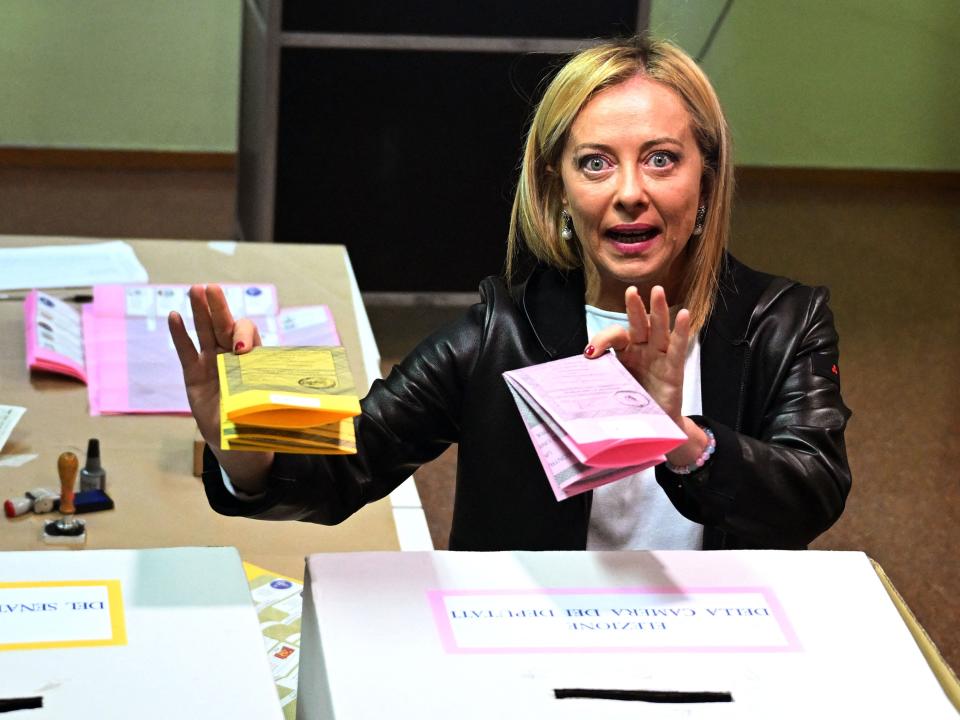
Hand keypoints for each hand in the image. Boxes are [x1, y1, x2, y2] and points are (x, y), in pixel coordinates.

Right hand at [168, 284, 272, 489]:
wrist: (238, 441)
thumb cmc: (260, 421)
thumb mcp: (271, 406)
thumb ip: (274, 395)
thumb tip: (297, 397)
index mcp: (255, 359)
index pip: (249, 335)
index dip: (244, 336)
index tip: (241, 350)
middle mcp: (233, 356)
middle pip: (225, 325)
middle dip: (219, 308)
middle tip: (211, 288)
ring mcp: (213, 363)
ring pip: (205, 332)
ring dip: (199, 312)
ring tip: (195, 291)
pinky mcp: (195, 375)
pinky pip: (187, 351)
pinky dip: (179, 335)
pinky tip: (174, 316)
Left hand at [584, 285, 689, 422]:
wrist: (654, 427)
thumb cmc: (634, 406)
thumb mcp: (612, 391)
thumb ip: (598, 381)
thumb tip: (574, 380)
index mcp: (625, 354)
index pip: (615, 338)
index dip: (602, 340)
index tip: (590, 353)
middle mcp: (643, 352)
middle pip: (638, 325)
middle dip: (634, 307)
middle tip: (631, 291)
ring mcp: (659, 359)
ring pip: (659, 330)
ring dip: (658, 310)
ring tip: (658, 292)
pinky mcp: (673, 370)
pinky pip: (677, 348)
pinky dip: (681, 331)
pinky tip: (684, 315)